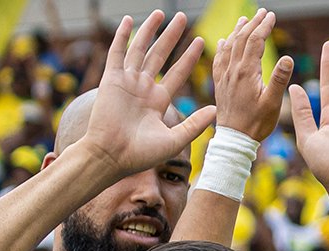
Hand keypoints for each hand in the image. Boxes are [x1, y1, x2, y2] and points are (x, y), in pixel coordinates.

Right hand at [79, 12, 213, 175]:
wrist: (112, 157)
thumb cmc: (141, 155)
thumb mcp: (174, 140)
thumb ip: (195, 124)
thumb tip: (216, 109)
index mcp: (159, 101)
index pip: (178, 72)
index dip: (189, 57)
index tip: (201, 41)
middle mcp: (144, 88)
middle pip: (161, 55)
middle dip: (172, 37)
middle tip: (183, 17)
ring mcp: (127, 82)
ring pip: (141, 49)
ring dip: (150, 31)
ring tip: (162, 13)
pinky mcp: (112, 80)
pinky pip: (117, 53)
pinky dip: (122, 36)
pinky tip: (129, 20)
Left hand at [211, 9, 293, 142]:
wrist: (235, 139)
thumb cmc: (256, 123)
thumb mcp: (273, 103)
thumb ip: (280, 80)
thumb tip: (287, 58)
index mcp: (247, 72)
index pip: (255, 41)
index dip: (264, 26)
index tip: (271, 15)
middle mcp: (233, 70)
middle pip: (242, 39)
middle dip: (253, 24)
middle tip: (262, 12)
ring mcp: (224, 76)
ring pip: (229, 46)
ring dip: (238, 31)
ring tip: (244, 20)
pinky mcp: (220, 84)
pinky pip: (219, 60)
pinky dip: (222, 47)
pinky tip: (223, 41)